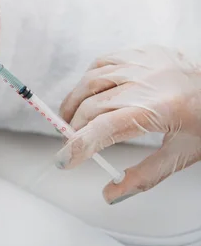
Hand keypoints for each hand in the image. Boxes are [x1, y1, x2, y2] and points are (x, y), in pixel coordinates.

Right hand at [57, 46, 200, 203]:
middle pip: (93, 106)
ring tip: (69, 120)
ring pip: (91, 80)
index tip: (64, 161)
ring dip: (74, 102)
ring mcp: (144, 62)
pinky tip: (87, 94)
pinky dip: (88, 80)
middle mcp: (149, 81)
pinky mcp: (142, 51)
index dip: (78, 146)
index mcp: (162, 108)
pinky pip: (103, 62)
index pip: (105, 128)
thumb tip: (112, 193)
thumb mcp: (180, 156)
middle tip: (70, 146)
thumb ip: (143, 177)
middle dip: (74, 129)